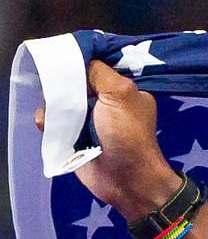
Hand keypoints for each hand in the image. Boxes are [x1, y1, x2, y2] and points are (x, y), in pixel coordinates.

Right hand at [31, 59, 179, 217]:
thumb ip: (99, 72)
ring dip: (53, 104)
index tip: (64, 59)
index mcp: (122, 90)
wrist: (127, 180)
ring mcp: (87, 120)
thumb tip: (79, 61)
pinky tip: (51, 126)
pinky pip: (52, 122)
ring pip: (59, 101)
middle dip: (62, 84)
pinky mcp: (72, 136)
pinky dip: (48, 122)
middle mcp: (105, 103)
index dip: (79, 60)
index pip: (95, 66)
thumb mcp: (121, 94)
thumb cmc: (128, 135)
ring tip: (59, 112)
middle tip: (60, 89)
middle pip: (73, 82)